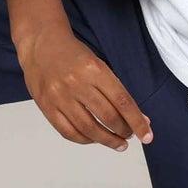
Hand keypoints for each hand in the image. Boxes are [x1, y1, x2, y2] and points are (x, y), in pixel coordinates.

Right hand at [17, 24, 152, 148]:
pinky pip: (69, 132)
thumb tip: (137, 116)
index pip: (122, 101)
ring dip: (107, 140)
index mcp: (95, 70)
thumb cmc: (73, 53)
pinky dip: (85, 140)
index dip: (137, 121)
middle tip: (130, 135)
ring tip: (118, 143)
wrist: (41, 44)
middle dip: (124, 131)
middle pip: (108, 117)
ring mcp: (60, 97)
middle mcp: (78, 84)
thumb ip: (114, 89)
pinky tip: (94, 139)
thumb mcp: (98, 63)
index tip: (147, 135)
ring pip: (89, 129)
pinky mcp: (47, 107)